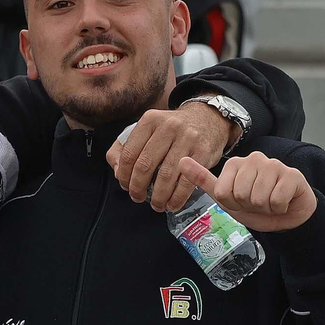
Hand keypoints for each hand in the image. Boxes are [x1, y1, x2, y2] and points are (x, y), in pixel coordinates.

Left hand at [105, 103, 234, 211]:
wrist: (208, 119)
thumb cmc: (171, 130)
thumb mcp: (146, 130)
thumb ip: (124, 147)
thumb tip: (117, 170)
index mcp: (149, 121)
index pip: (129, 153)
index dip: (123, 175)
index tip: (125, 186)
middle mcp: (168, 127)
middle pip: (145, 165)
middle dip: (138, 187)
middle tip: (137, 197)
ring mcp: (187, 139)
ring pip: (166, 175)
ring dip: (158, 197)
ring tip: (156, 204)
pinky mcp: (203, 152)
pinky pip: (187, 181)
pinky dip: (177, 197)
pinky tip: (172, 204)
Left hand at [178, 152, 316, 231]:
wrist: (285, 217)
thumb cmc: (254, 206)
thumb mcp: (225, 197)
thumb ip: (203, 180)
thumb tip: (181, 161)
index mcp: (235, 163)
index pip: (222, 192)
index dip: (232, 204)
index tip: (240, 201)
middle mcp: (254, 159)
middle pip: (240, 194)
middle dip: (249, 206)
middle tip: (257, 202)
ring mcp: (274, 164)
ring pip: (259, 198)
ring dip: (265, 208)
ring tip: (269, 202)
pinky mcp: (292, 175)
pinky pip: (277, 199)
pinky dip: (279, 208)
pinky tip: (282, 202)